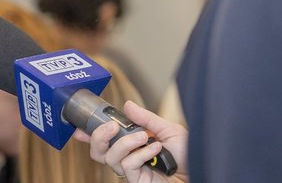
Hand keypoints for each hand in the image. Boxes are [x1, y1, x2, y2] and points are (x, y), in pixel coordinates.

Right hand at [73, 100, 188, 182]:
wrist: (202, 171)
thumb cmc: (188, 155)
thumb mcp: (168, 129)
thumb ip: (146, 119)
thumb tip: (127, 105)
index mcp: (133, 145)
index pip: (106, 142)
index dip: (89, 135)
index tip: (79, 127)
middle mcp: (129, 159)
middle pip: (99, 153)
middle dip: (98, 137)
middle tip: (111, 126)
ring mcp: (133, 172)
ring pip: (111, 158)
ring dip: (126, 143)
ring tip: (145, 137)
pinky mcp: (138, 181)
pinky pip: (128, 166)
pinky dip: (139, 154)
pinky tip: (155, 149)